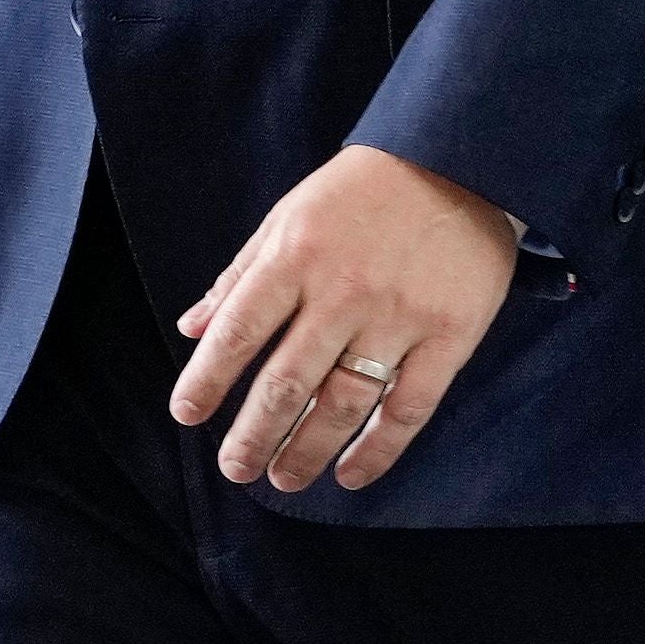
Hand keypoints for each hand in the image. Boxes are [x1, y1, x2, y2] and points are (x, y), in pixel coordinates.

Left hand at [170, 144, 516, 493]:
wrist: (457, 164)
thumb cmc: (358, 193)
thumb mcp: (286, 217)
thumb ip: (240, 276)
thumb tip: (193, 329)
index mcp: (294, 257)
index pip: (240, 330)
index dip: (209, 378)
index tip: (187, 415)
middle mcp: (342, 292)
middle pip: (287, 380)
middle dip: (254, 433)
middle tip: (234, 468)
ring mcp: (398, 318)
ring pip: (343, 403)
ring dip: (307, 449)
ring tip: (282, 479)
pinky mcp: (448, 338)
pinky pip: (408, 408)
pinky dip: (378, 450)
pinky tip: (351, 475)